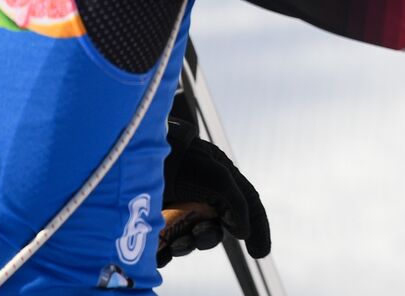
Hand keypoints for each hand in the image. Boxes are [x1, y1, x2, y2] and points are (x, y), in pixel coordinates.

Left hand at [158, 117, 270, 266]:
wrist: (145, 150)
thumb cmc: (184, 159)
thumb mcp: (218, 176)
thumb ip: (238, 202)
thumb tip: (244, 232)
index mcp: (222, 188)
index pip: (247, 211)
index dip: (259, 231)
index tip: (260, 252)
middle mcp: (202, 202)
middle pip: (213, 233)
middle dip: (208, 238)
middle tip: (197, 233)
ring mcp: (178, 213)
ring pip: (188, 242)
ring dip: (185, 247)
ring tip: (175, 242)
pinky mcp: (154, 222)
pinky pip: (163, 248)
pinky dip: (163, 254)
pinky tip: (160, 251)